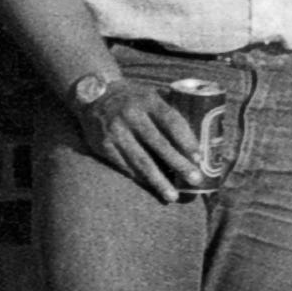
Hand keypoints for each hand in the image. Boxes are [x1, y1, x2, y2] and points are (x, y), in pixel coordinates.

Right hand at [71, 78, 206, 205]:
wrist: (92, 94)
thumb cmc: (130, 98)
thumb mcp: (149, 94)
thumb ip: (168, 109)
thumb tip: (199, 131)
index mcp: (147, 100)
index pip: (171, 121)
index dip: (186, 140)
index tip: (199, 157)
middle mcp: (131, 115)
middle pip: (159, 144)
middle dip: (179, 164)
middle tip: (195, 179)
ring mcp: (116, 131)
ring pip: (141, 161)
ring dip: (159, 181)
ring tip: (172, 196)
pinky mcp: (103, 146)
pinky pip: (125, 166)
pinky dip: (140, 178)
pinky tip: (152, 187)